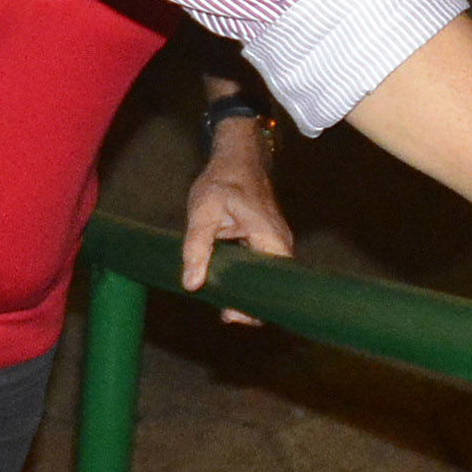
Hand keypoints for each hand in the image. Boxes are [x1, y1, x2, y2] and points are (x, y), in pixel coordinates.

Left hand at [177, 122, 290, 326]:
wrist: (237, 157)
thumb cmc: (222, 180)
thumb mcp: (203, 211)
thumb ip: (197, 247)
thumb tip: (192, 283)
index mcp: (271, 239)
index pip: (273, 287)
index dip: (255, 308)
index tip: (230, 313)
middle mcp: (280, 244)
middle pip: (271, 288)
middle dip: (249, 303)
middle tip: (223, 311)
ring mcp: (275, 243)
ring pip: (266, 278)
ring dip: (246, 291)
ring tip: (222, 301)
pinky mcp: (267, 241)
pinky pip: (261, 267)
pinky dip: (245, 278)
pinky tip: (225, 283)